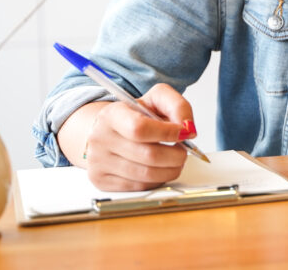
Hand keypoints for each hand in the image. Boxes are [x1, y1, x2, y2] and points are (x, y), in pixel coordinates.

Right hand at [63, 83, 198, 190]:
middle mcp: (100, 138)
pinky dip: (157, 180)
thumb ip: (177, 106)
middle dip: (176, 155)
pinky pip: (139, 187)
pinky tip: (159, 169)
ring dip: (170, 170)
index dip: (168, 133)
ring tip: (175, 160)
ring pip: (147, 175)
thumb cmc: (133, 116)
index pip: (140, 128)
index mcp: (112, 114)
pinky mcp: (101, 180)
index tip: (184, 133)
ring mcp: (99, 162)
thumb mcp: (155, 99)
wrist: (105, 130)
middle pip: (148, 155)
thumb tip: (188, 128)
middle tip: (183, 151)